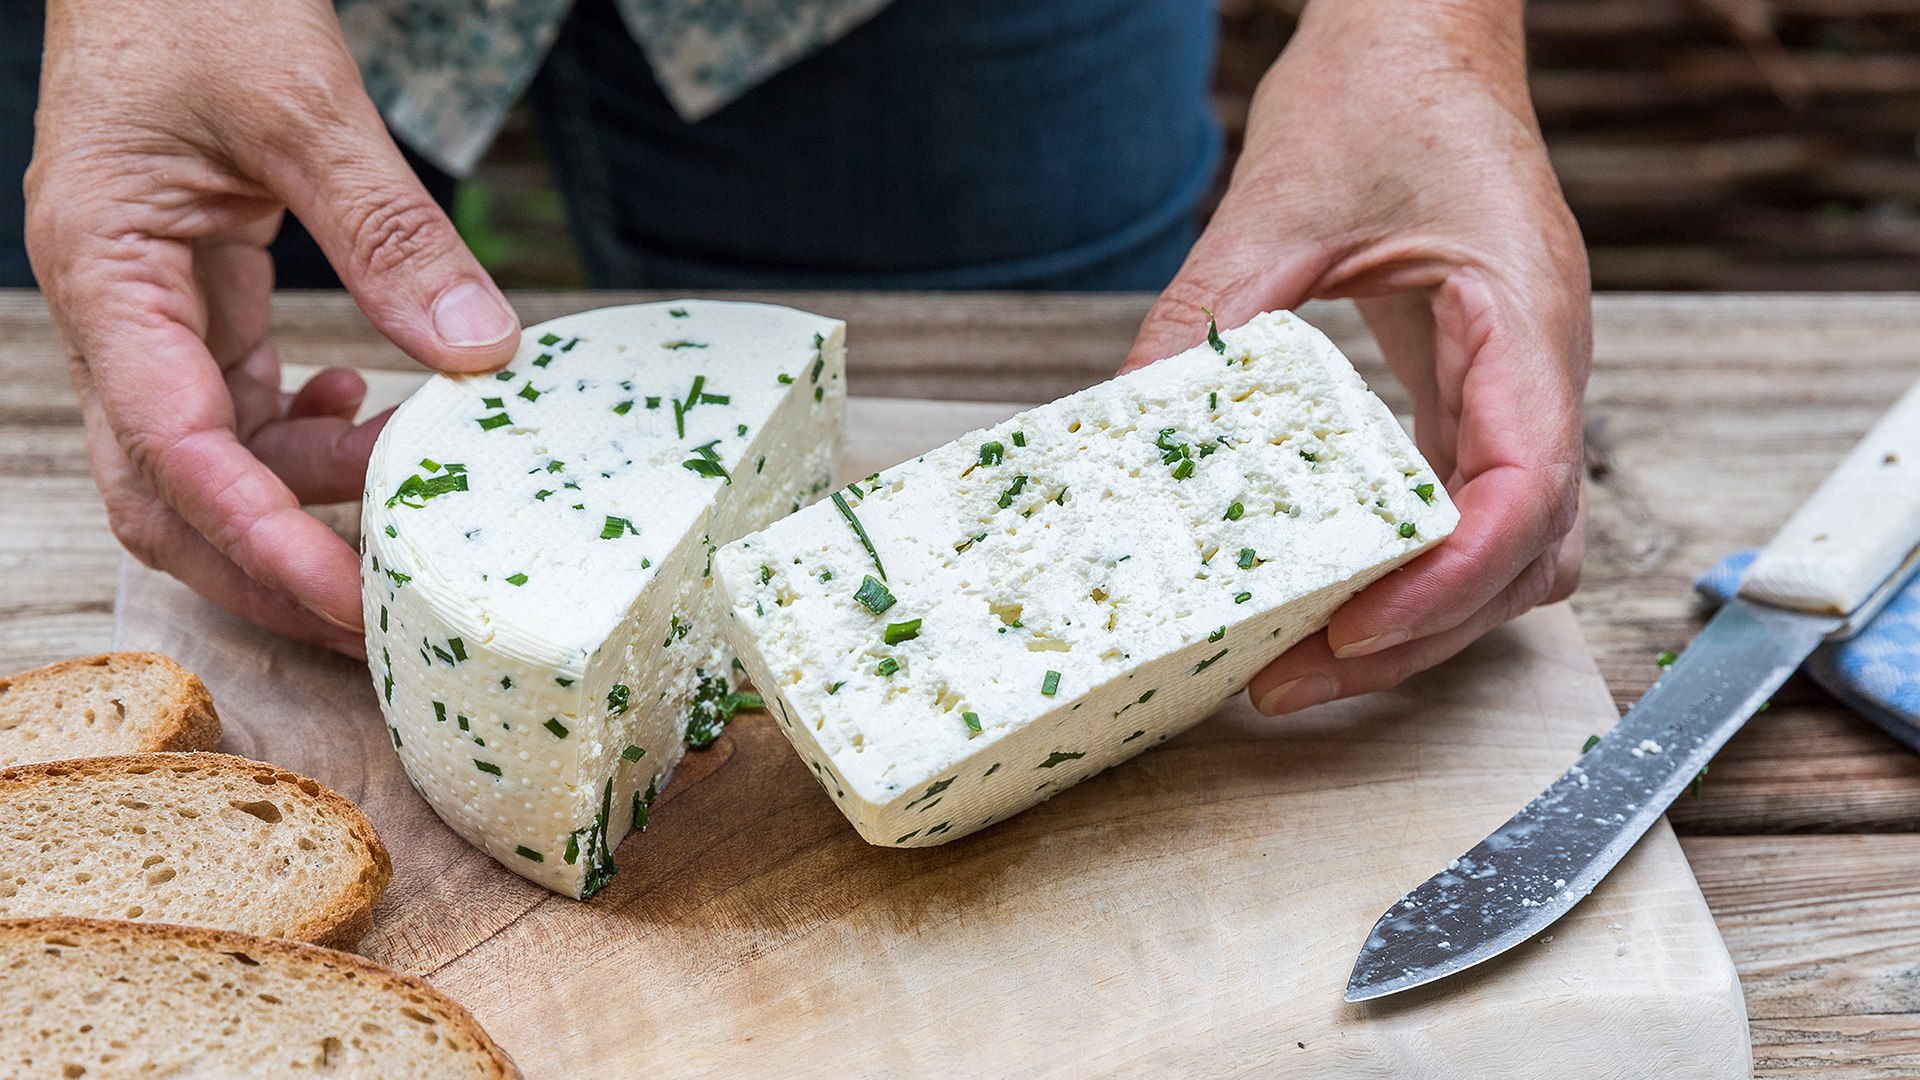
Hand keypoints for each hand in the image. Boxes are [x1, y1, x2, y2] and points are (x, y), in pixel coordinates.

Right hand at [28, 0, 519, 656]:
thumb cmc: (196, 0)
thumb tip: (478, 352)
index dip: (261, 537)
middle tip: (378, 613)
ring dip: (305, 496)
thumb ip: (389, 231)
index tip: (348, 596)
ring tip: (410, 487)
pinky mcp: (192, 300)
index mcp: (108, 271)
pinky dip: (305, 436)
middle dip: (266, 567)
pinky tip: (367, 414)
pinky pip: (236, 406)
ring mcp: (149, 312)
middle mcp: (113, 310)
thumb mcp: (303, 104)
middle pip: (166, 495)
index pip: (173, 448)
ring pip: (207, 461)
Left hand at [1125, 0, 1589, 712]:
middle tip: (1297, 677)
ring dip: (1425, 617)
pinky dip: (1414, 565)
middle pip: (1529, 554)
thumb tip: (1125, 428)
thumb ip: (1207, 317)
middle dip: (1423, 633)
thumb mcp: (1276, 203)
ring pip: (1515, 550)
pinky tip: (1333, 584)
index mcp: (1523, 318)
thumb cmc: (1386, 86)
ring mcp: (1519, 386)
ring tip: (1307, 656)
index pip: (1529, 486)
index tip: (1355, 630)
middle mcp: (1540, 368)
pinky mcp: (1478, 390)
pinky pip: (1472, 506)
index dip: (1449, 582)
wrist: (1422, 30)